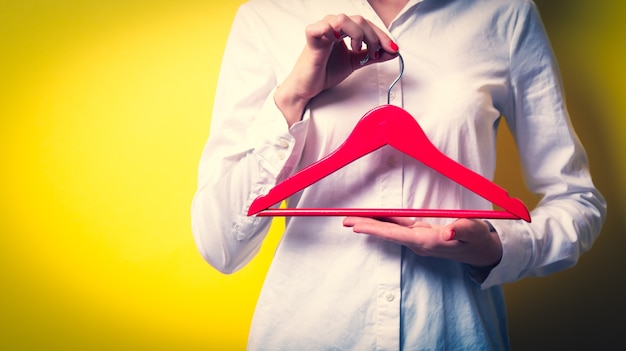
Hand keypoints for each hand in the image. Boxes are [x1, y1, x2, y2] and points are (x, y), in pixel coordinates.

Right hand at [275, 14, 398, 125]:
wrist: (308, 87)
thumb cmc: (326, 71)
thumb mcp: (355, 62)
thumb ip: (372, 56)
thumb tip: (393, 52)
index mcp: (342, 29)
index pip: (366, 24)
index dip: (382, 35)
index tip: (393, 49)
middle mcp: (332, 25)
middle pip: (359, 20)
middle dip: (374, 37)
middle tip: (376, 54)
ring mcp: (321, 30)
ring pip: (344, 19)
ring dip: (357, 34)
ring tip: (358, 50)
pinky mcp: (311, 39)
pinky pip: (321, 27)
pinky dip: (332, 32)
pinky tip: (340, 45)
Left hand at [342, 217, 502, 268]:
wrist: (484, 252)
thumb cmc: (479, 241)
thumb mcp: (476, 233)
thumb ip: (464, 230)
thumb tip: (448, 232)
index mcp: (428, 242)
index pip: (396, 234)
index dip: (376, 229)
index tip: (357, 227)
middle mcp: (419, 242)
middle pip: (388, 232)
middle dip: (366, 226)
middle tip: (344, 220)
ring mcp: (419, 239)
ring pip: (392, 228)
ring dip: (373, 223)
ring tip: (352, 218)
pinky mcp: (422, 234)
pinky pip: (399, 226)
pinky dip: (386, 220)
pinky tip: (375, 216)